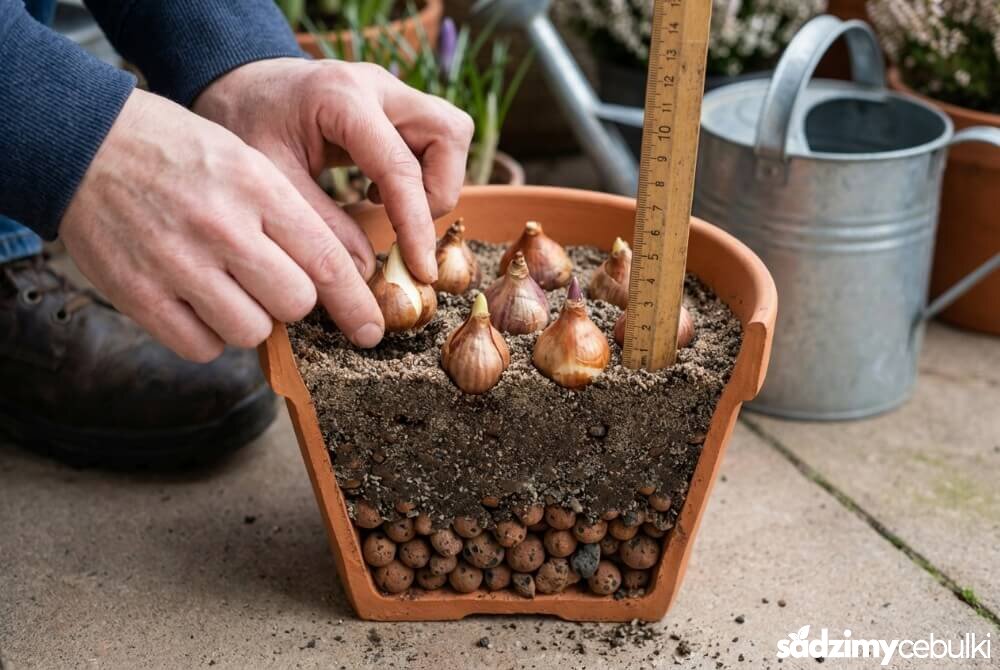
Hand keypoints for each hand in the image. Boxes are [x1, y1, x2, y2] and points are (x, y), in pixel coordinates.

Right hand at [60, 89, 385, 361]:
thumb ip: (290, 217)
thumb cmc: (180, 155)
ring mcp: (177, 263)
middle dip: (293, 302)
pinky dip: (207, 336)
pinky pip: (201, 347)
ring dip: (250, 320)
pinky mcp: (138, 294)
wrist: (85, 142)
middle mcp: (222, 226)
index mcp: (257, 187)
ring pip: (251, 331)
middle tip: (273, 284)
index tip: (370, 328)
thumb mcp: (246, 161)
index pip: (327, 261)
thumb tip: (337, 277)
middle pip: (295, 303)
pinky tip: (196, 304)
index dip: (356, 303)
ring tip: (228, 288)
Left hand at [193, 57, 474, 283]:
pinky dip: (421, 174)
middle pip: (449, 133)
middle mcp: (378, 85)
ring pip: (450, 134)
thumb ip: (320, 227)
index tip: (422, 271)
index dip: (417, 226)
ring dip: (434, 182)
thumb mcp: (271, 183)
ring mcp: (391, 90)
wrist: (235, 86)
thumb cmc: (244, 126)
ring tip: (390, 207)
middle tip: (404, 226)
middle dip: (439, 190)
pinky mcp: (396, 104)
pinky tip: (380, 192)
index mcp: (342, 98)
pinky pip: (434, 139)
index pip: (401, 167)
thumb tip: (367, 275)